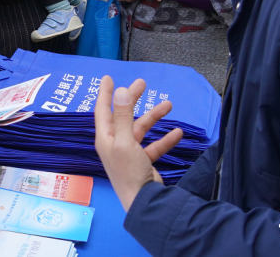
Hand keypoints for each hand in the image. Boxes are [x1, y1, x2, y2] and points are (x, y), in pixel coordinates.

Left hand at [94, 77, 182, 212]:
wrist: (144, 202)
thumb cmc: (129, 172)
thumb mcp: (125, 141)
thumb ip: (123, 116)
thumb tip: (120, 91)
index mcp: (106, 138)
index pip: (103, 110)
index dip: (105, 93)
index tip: (108, 78)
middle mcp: (115, 143)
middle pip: (124, 115)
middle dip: (133, 99)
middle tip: (142, 84)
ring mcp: (129, 152)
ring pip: (141, 128)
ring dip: (154, 117)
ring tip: (168, 105)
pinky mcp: (142, 161)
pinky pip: (154, 145)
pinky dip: (164, 139)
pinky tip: (177, 133)